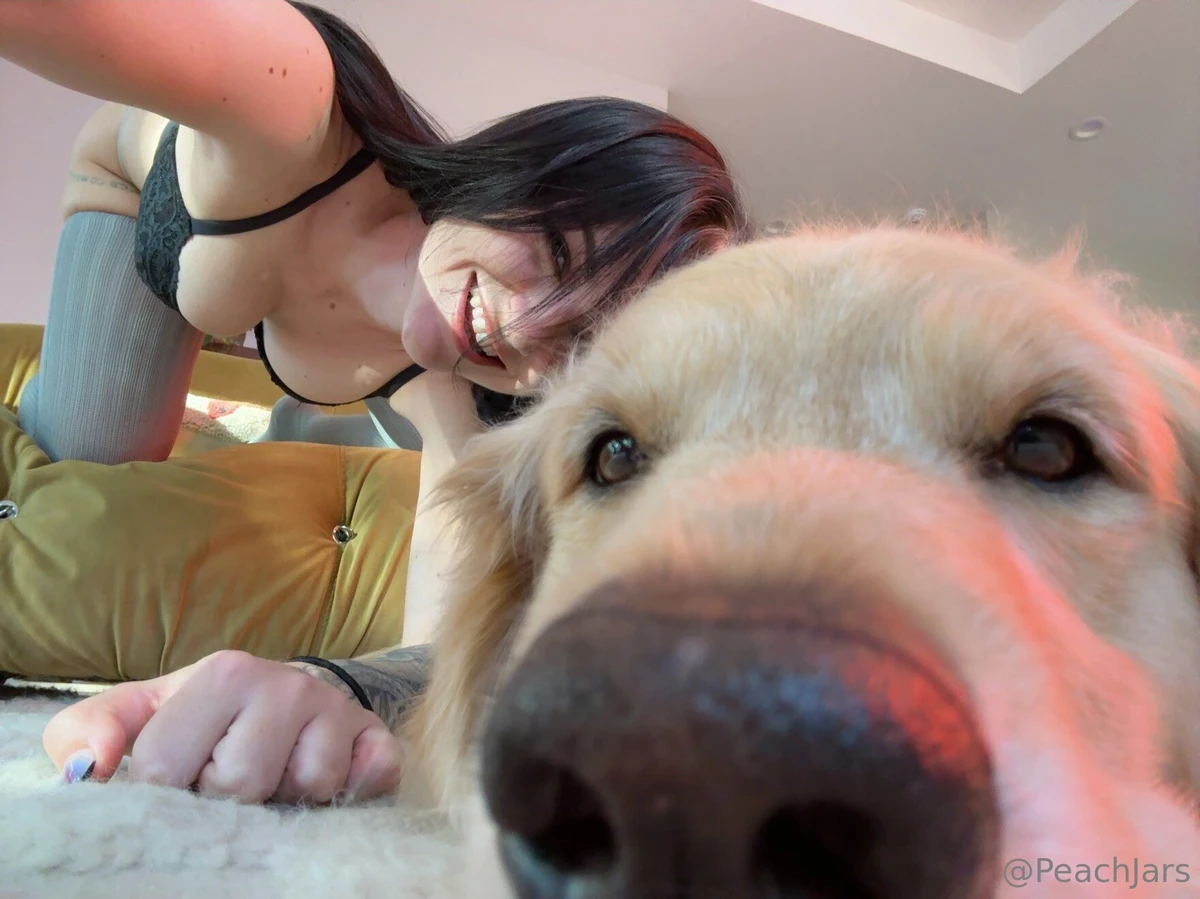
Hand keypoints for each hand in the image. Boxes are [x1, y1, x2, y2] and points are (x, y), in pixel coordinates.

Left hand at [42, 650, 403, 803]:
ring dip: (284, 800)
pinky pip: (368, 780)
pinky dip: (349, 791)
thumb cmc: (201, 715)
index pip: (169, 768)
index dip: (167, 790)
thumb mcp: (138, 714)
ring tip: (274, 777)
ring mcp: (338, 709)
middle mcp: (287, 683)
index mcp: (223, 672)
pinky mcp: (377, 738)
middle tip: (229, 776)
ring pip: (305, 789)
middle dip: (226, 798)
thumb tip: (89, 770)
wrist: (280, 698)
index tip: (181, 774)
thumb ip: (85, 730)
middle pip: (240, 785)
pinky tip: (327, 781)